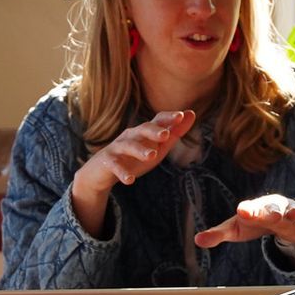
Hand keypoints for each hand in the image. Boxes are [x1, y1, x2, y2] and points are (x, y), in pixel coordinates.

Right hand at [70, 109, 196, 236]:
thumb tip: (192, 114)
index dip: (169, 118)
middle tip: (166, 135)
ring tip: (152, 156)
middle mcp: (130, 136)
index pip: (157, 120)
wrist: (102, 170)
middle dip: (153, 131)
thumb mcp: (157, 146)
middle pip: (142, 129)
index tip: (182, 116)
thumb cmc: (134, 157)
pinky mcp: (108, 162)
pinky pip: (115, 166)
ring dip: (140, 150)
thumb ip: (175, 132)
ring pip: (128, 146)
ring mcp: (118, 148)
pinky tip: (130, 180)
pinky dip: (122, 173)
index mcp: (144, 132)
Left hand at [194, 194, 294, 251]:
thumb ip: (218, 234)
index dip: (246, 210)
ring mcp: (288, 212)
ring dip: (293, 213)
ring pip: (292, 211)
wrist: (278, 217)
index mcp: (254, 209)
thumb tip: (197, 240)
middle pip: (272, 208)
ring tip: (294, 216)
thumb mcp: (236, 228)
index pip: (249, 209)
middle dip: (272, 211)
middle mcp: (271, 207)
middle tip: (271, 215)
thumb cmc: (253, 222)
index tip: (242, 211)